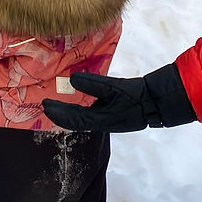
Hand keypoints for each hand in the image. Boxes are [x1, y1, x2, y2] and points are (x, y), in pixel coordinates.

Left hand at [42, 64, 196, 132]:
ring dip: (69, 112)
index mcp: (101, 120)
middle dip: (60, 114)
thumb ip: (94, 84)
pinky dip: (80, 108)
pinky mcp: (112, 113)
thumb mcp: (115, 88)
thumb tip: (72, 79)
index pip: (73, 119)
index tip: (44, 105)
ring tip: (57, 102)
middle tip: (46, 104)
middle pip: (75, 121)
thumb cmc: (137, 96)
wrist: (157, 102)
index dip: (57, 113)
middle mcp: (101, 122)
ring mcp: (107, 119)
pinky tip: (79, 100)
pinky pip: (90, 113)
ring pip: (82, 118)